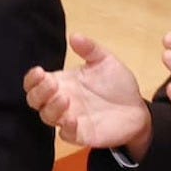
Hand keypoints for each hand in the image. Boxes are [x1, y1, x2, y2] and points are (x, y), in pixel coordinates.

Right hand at [23, 33, 150, 151]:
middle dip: (38, 92)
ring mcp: (70, 118)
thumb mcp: (105, 61)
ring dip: (51, 108)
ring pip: (47, 117)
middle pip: (35, 100)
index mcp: (63, 82)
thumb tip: (74, 36)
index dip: (32, 79)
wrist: (137, 108)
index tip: (40, 71)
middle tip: (51, 83)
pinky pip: (66, 135)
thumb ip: (89, 49)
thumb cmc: (118, 85)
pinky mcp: (81, 134)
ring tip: (64, 98)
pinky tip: (73, 119)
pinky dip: (67, 128)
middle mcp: (61, 101)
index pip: (35, 83)